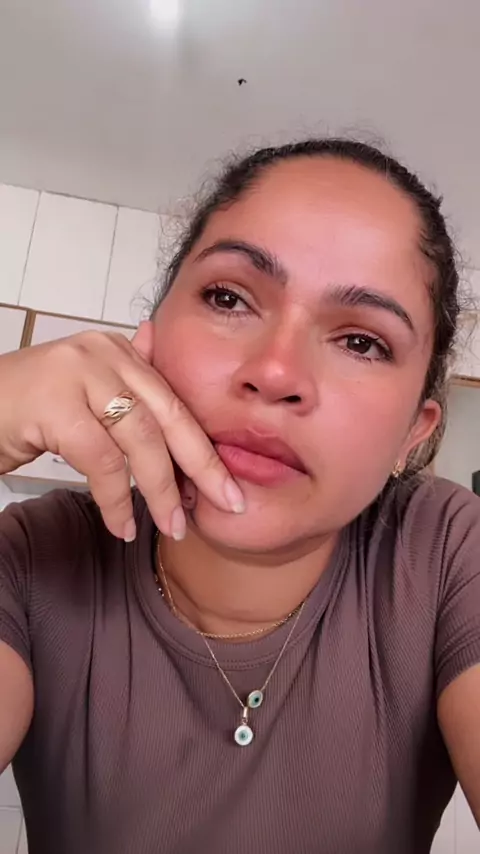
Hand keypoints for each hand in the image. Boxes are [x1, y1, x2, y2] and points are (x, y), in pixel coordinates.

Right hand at [0, 322, 244, 539]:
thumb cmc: (24, 410)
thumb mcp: (83, 397)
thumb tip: (167, 377)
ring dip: (159, 490)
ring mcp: (78, 372)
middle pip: (167, 415)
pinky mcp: (55, 402)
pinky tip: (120, 524)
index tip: (226, 485)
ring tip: (171, 526)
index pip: (172, 401)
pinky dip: (115, 498)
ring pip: (139, 439)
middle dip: (200, 464)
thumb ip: (126, 388)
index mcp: (116, 351)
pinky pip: (101, 459)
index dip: (202, 447)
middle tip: (225, 503)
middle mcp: (102, 353)